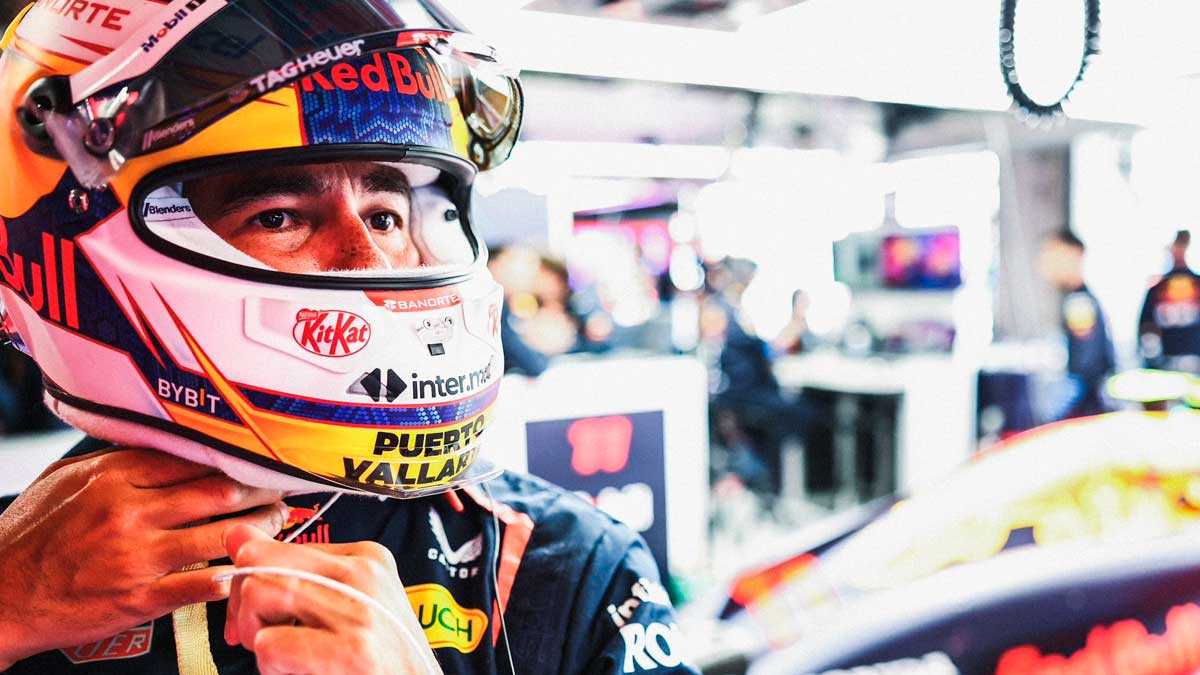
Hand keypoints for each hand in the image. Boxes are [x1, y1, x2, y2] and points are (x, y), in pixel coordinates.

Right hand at [0, 448, 286, 666]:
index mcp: (114, 477)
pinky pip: (201, 583)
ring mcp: (137, 556)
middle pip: (217, 491)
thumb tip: (162, 440)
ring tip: (279, 521)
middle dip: (261, 488)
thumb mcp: (65, 480)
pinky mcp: (141, 598)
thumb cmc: (30, 536)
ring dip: (260, 528)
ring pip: (221, 534)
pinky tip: (252, 566)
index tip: (260, 455)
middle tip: (284, 486)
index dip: (235, 456)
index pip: (193, 457)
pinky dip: (232, 574)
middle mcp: (130, 512)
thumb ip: (116, 459)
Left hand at [225, 525, 441, 674]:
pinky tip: (297, 671)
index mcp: (367, 556)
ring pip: (260, 594)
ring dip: (255, 635)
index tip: (255, 617)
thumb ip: (294, 570)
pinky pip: (271, 644)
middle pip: (261, 563)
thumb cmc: (380, 658)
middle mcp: (365, 574)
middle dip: (242, 606)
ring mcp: (359, 611)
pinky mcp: (352, 651)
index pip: (278, 546)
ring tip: (281, 656)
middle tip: (256, 638)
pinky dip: (270, 665)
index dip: (251, 582)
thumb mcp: (345, 602)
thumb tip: (236, 534)